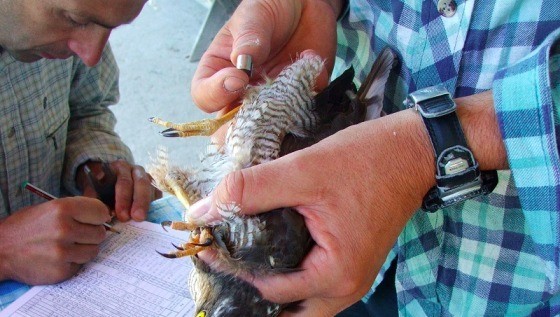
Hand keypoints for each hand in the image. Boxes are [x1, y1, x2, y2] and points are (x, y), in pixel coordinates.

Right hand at [0, 197, 109, 284]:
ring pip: (94, 251)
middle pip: (100, 233)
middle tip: (78, 234)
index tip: (94, 219)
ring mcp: (62, 252)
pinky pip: (81, 265)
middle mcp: (64, 229)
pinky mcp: (61, 271)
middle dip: (92, 233)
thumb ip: (77, 209)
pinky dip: (73, 262)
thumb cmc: (26, 225)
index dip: (98, 216)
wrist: (0, 250)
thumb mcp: (50, 207)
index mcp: (62, 209)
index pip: (101, 212)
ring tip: (68, 245)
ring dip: (84, 249)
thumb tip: (106, 212)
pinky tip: (60, 257)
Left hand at [78, 160, 161, 221]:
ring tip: (143, 220)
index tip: (122, 215)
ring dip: (147, 206)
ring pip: (151, 190)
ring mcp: (147, 178)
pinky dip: (154, 206)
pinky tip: (150, 217)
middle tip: (137, 218)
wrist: (107, 180)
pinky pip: (157, 196)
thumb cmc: (99, 185)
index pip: (124, 181)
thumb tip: (102, 213)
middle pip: (142, 184)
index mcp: (120, 167)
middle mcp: (136, 170)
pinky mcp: (153, 188)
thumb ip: (95, 198)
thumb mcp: (92, 187)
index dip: (124, 199)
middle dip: (140, 202)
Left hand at [190, 109, 434, 314]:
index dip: (233, 270)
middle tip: (226, 264)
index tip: (207, 247)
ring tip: (244, 262)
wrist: (412, 151)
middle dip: (254, 294)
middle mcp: (347, 285)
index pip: (271, 292)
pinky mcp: (354, 262)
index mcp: (337, 273)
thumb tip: (205, 210)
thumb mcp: (303, 170)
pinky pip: (317, 286)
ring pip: (304, 304)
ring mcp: (354, 276)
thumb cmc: (366, 160)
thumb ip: (251, 190)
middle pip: (290, 311)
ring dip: (274, 289)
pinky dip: (293, 279)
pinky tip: (274, 255)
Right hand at [191, 0, 342, 114]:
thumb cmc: (268, 9)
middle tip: (255, 119)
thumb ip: (248, 39)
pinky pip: (302, 111)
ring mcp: (270, 100)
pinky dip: (308, 96)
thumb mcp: (253, 17)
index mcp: (218, 73)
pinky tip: (310, 64)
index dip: (216, 94)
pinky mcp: (299, 99)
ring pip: (267, 127)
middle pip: (232, 125)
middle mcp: (242, 93)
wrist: (304, 5)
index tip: (236, 79)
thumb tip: (242, 62)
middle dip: (242, 129)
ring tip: (288, 95)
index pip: (205, 97)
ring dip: (278, 117)